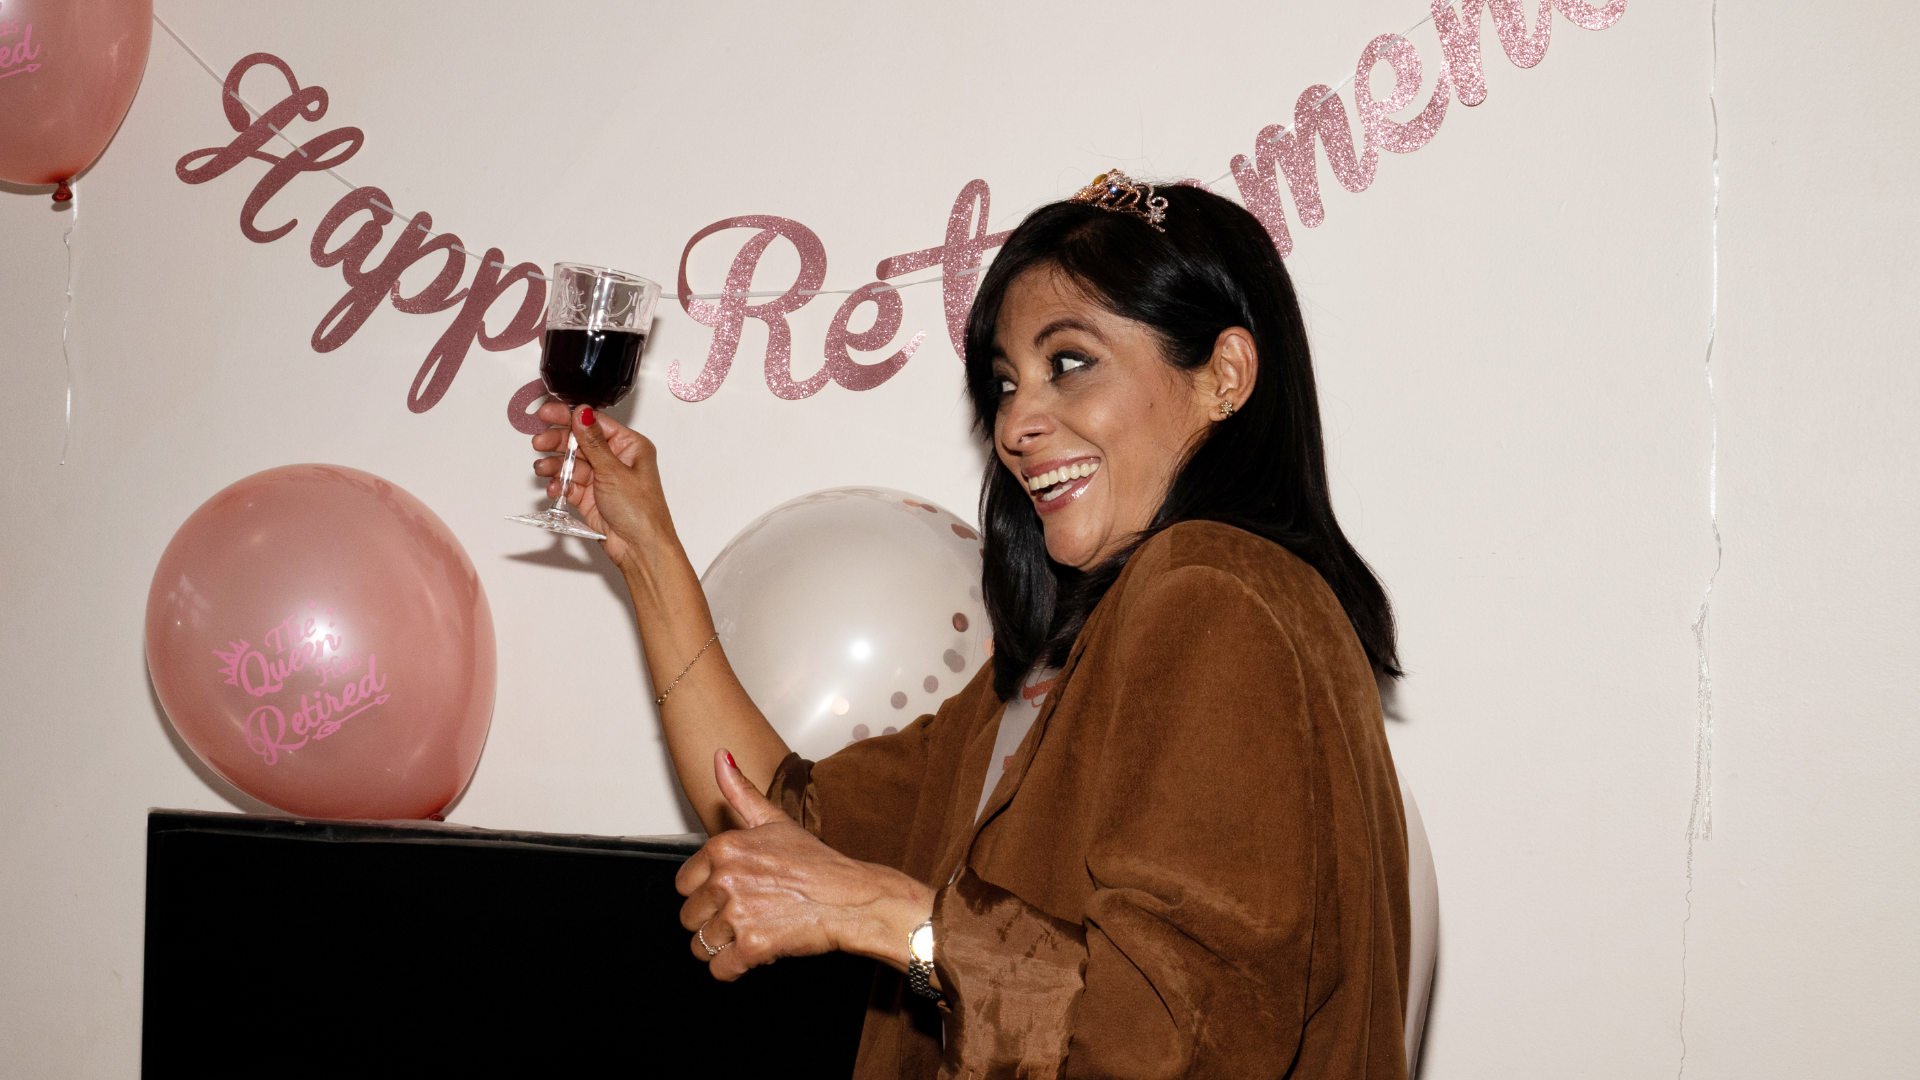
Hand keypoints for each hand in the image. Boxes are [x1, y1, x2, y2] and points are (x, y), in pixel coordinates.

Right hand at [530, 401, 667, 569]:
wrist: (639, 548)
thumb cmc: (642, 511)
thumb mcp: (614, 471)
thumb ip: (593, 442)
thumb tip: (582, 413)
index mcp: (629, 446)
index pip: (594, 423)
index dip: (569, 417)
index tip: (547, 413)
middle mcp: (615, 460)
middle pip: (579, 442)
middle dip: (558, 442)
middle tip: (539, 443)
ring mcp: (602, 478)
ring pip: (571, 464)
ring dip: (555, 465)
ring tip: (543, 469)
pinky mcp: (590, 497)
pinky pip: (569, 484)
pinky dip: (559, 485)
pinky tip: (554, 488)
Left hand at [676, 750, 934, 981]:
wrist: (855, 899)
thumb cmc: (818, 864)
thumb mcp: (776, 820)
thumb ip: (740, 791)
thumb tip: (721, 757)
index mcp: (724, 848)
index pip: (683, 884)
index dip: (707, 893)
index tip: (730, 893)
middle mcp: (725, 879)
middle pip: (689, 918)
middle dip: (714, 922)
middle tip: (748, 914)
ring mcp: (737, 914)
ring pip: (700, 946)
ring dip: (724, 946)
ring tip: (754, 931)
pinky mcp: (751, 946)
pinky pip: (719, 969)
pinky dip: (735, 968)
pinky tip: (757, 952)